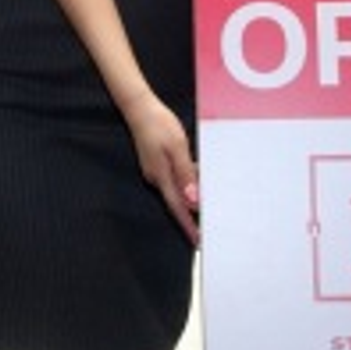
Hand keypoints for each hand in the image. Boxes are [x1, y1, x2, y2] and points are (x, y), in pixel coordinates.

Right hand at [122, 93, 200, 246]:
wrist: (139, 107)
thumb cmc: (159, 124)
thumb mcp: (177, 147)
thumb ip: (185, 174)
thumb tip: (192, 201)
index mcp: (162, 176)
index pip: (178, 208)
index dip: (188, 225)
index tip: (198, 241)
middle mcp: (157, 178)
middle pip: (177, 202)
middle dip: (193, 214)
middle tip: (211, 224)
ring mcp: (155, 171)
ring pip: (177, 189)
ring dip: (192, 194)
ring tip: (211, 197)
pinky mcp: (156, 163)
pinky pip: (174, 178)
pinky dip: (187, 180)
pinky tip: (197, 172)